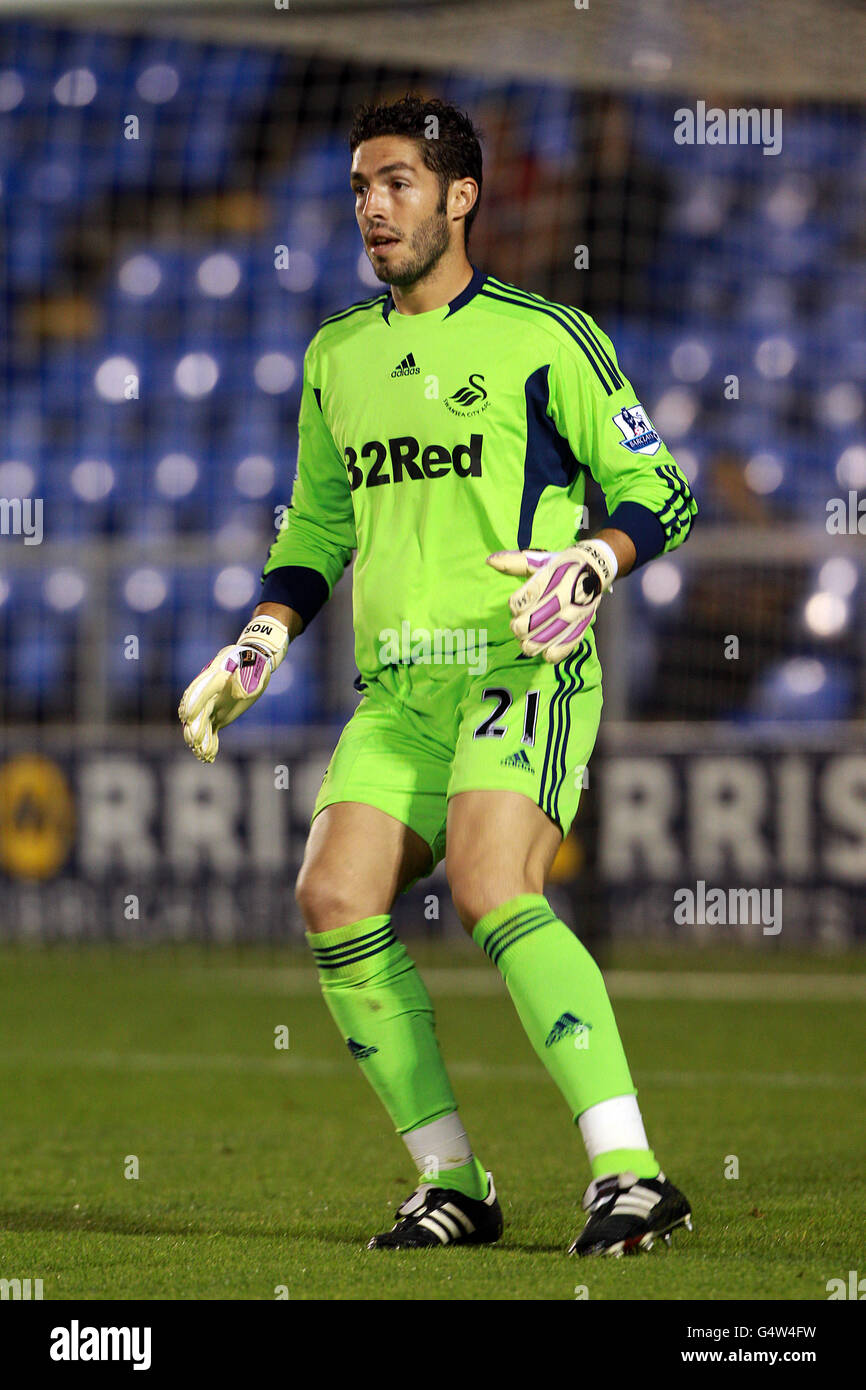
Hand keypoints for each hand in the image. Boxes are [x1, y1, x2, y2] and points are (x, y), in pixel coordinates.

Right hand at [178, 615, 289, 761]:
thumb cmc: (255, 664)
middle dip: (195, 727)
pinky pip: (210, 730)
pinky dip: (210, 743)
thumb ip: (245, 679)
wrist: (253, 663)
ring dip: (201, 739)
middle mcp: (210, 693)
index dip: (193, 704)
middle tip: (194, 742)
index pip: (201, 691)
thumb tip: (238, 693)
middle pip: (198, 711)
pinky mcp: (218, 715)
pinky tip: (209, 757)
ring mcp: (212, 705)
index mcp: (215, 677)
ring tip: (202, 754)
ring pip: (202, 724)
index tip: (186, 718)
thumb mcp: (255, 667)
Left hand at [486, 539, 615, 661]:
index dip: (515, 605)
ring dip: (533, 644)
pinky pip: (570, 642)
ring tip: (526, 643)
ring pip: (550, 635)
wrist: (597, 566)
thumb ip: (515, 563)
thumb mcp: (539, 560)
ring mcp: (575, 611)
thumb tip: (489, 562)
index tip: (515, 606)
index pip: (525, 598)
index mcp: (550, 577)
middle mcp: (563, 595)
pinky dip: (557, 652)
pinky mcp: (583, 622)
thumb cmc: (563, 564)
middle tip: (517, 627)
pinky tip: (546, 654)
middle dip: (520, 628)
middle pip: (534, 620)